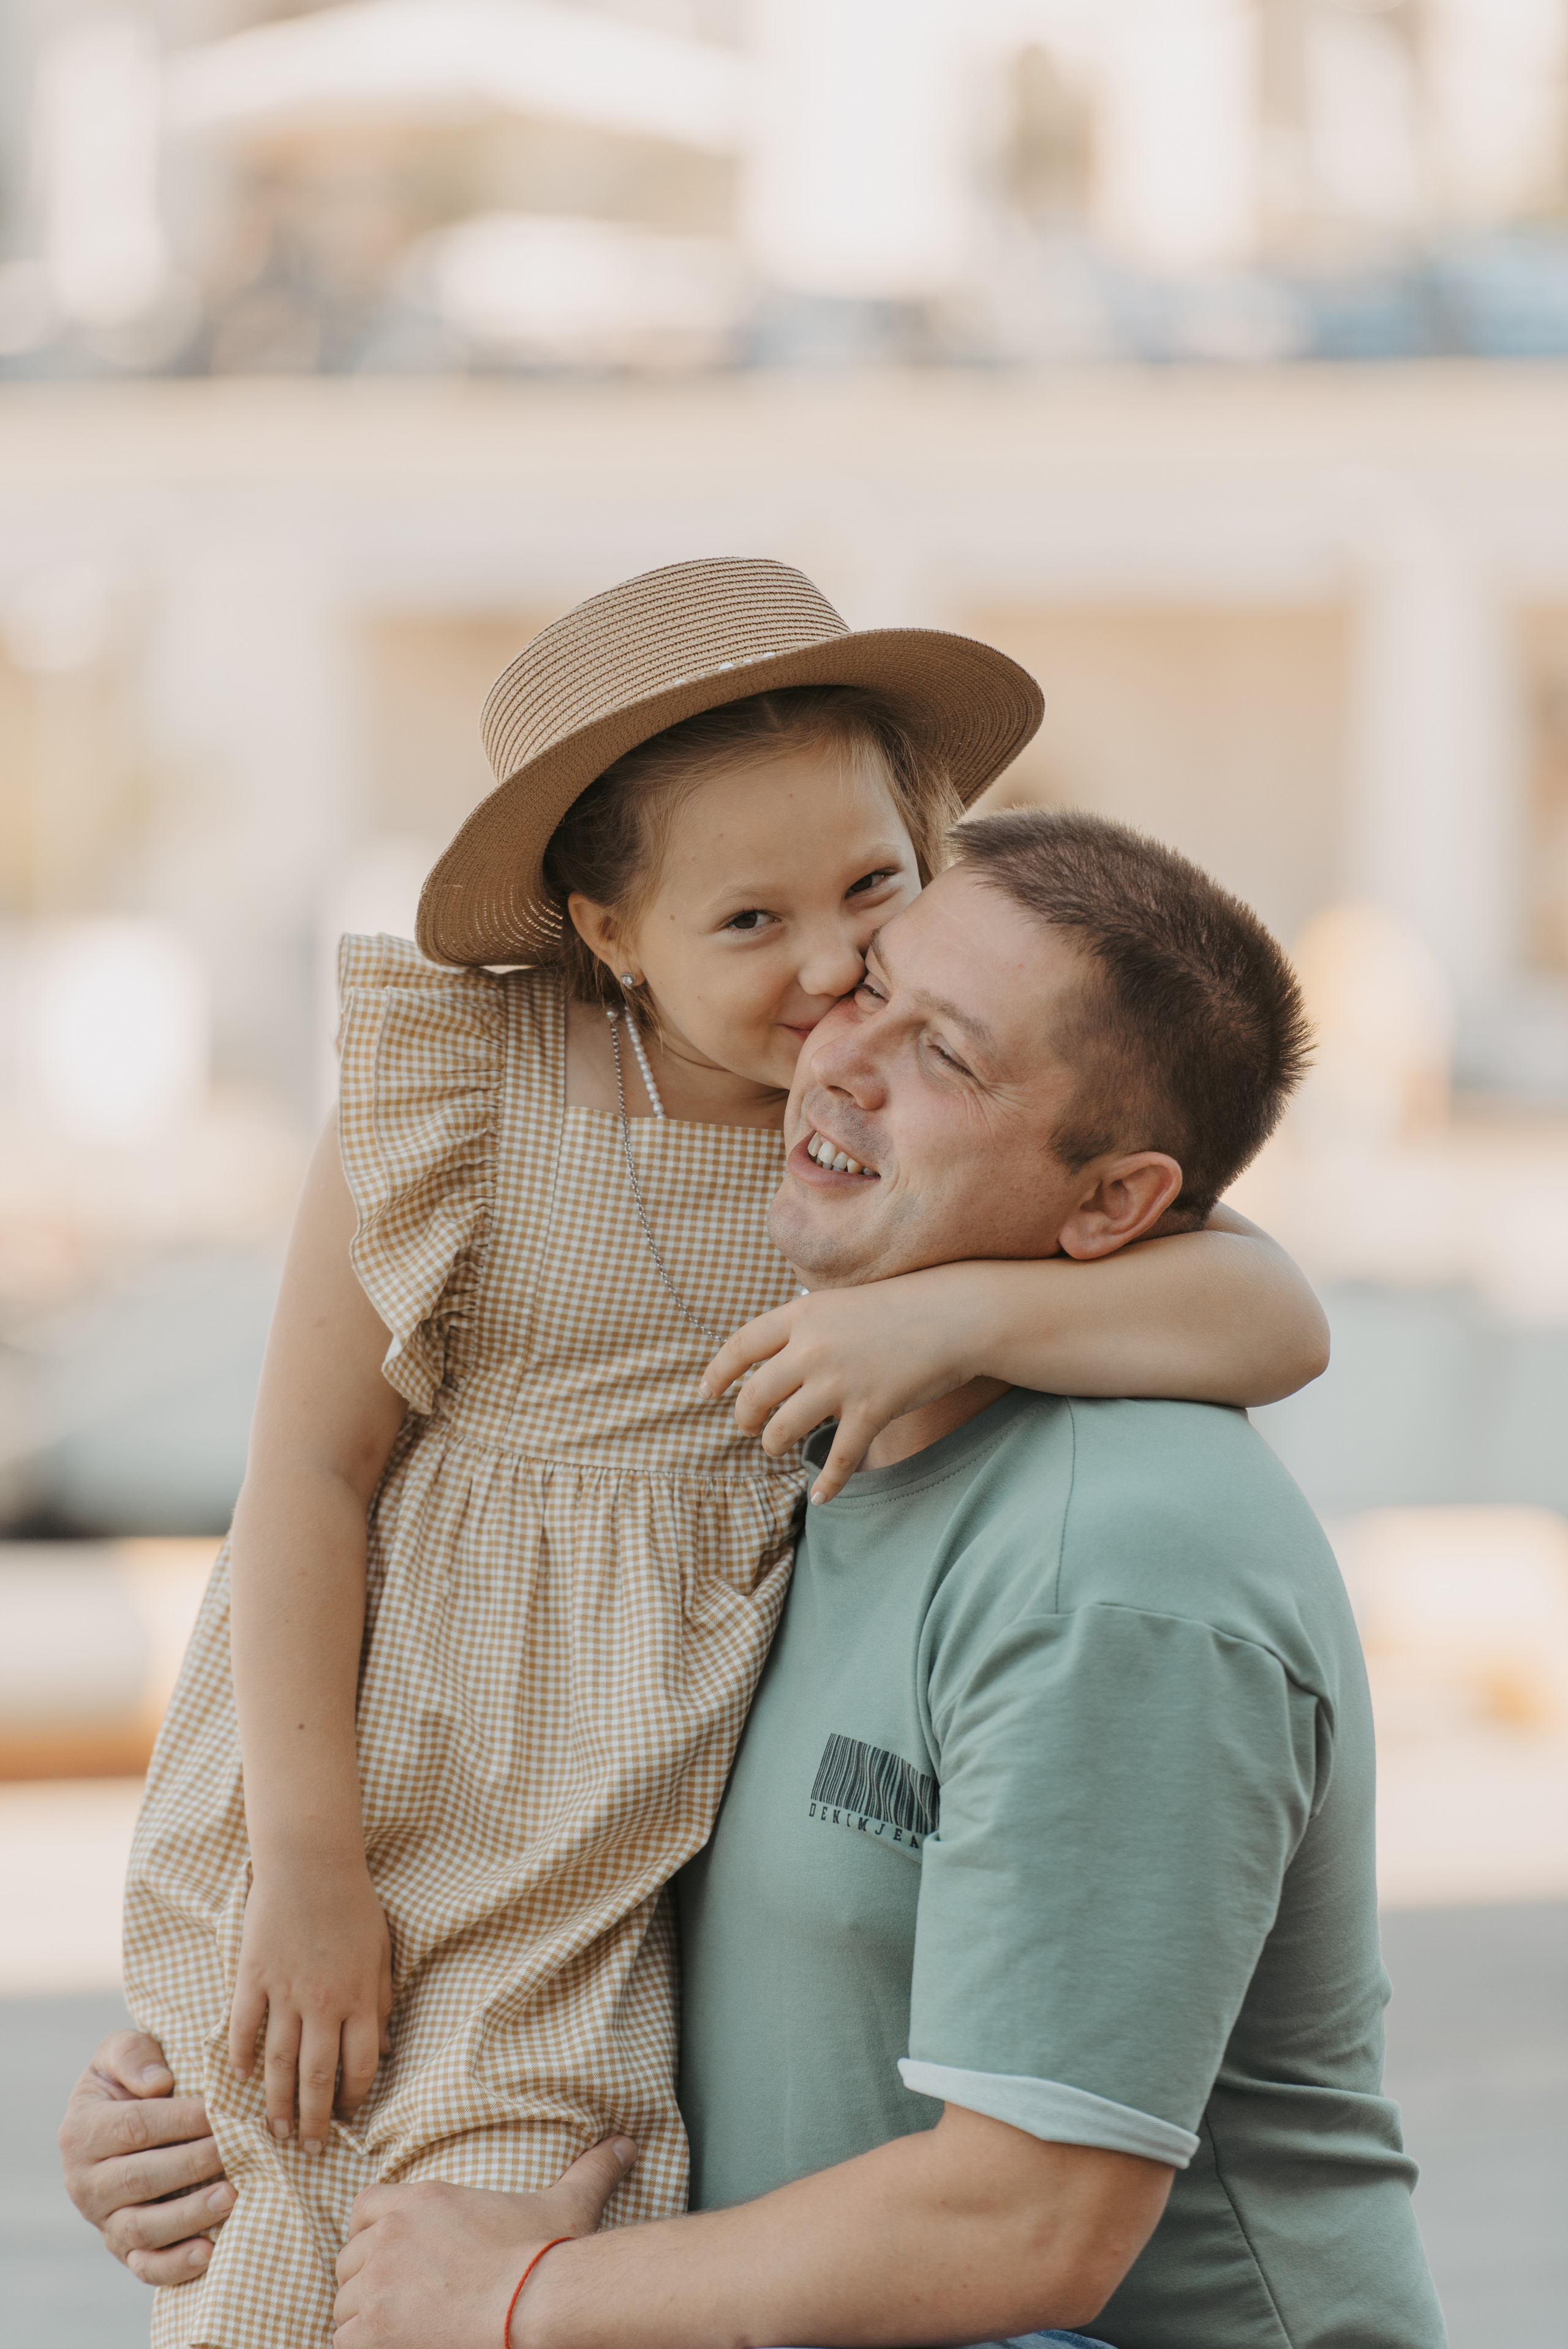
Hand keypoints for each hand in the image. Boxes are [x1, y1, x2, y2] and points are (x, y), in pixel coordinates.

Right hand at [58, 2030, 234, 2284]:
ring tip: (231, 2196)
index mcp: (81, 2131)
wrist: (119, 2121)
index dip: (180, 2121)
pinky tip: (209, 2251)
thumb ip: (132, 2055)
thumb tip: (158, 2083)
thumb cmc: (129, 2080)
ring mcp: (102, 2221)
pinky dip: (175, 2265)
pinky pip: (144, 2266)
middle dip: (194, 2164)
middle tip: (237, 2150)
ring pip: (142, 2228)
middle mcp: (83, 2182)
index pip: (134, 2127)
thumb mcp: (119, 2051)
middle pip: (141, 2179)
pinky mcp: (122, 2249)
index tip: (222, 2112)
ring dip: (190, 2215)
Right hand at [228, 1857, 392, 2151]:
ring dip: (276, 2102)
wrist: (311, 1862)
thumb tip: (383, 2051)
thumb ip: (382, 2003)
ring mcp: (284, 1991)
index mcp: (359, 1998)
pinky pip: (244, 2026)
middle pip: (316, 2077)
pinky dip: (241, 2056)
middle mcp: (322, 2003)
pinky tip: (240, 2080)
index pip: (358, 2067)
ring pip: (278, 2062)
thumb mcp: (382, 1952)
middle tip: (308, 2150)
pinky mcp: (253, 1977)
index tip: (349, 2120)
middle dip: (313, 2120)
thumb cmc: (353, 1905)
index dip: (354, 2101)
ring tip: (274, 2131)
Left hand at [333, 2136, 635, 2348]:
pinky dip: (364, 2348)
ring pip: (345, 2306)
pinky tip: (399, 2346)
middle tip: (405, 2304)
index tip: (397, 2257)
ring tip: (404, 2331)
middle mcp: (389, 2237)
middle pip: (351, 2261)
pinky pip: (344, 2342)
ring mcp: (376, 2286)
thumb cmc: (545, 2258)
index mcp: (421, 2201)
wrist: (533, 2308)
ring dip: (366, 2320)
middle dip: (370, 2282)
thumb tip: (625, 2144)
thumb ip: (590, 2170)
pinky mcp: (371, 2332)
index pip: (364, 2207)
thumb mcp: (567, 2204)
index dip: (375, 2233)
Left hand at [703, 1274, 987, 1502]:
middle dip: (744, 1418)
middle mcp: (813, 1349)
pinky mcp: (870, 1411)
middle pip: (754, 1396)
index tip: (707, 1392)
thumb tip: (773, 1356)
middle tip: (749, 1426)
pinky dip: (827, 1483)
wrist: (956, 1314)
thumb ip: (805, 1328)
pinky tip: (820, 1496)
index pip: (740, 1346)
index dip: (717, 1372)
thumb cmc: (900, 1305)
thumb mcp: (839, 1302)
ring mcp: (840, 1382)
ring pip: (783, 1430)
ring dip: (775, 1445)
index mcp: (801, 1315)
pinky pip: (839, 1459)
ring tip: (779, 1447)